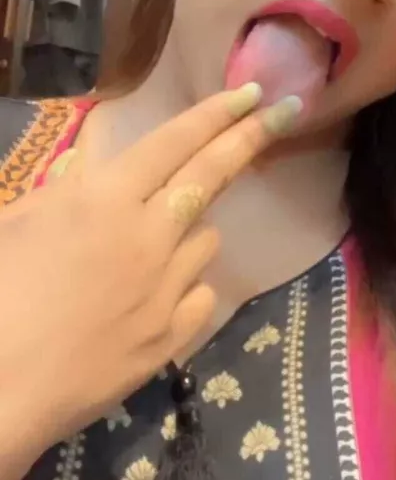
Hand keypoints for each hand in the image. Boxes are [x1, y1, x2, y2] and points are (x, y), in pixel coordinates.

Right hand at [0, 87, 300, 479]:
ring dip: (189, 233)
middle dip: (250, 137)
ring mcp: (169, 286)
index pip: (175, 142)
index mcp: (106, 198)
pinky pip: (201, 294)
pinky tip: (152, 300)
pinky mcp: (175, 334)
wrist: (3, 387)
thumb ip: (63, 189)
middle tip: (284, 112)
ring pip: (206, 240)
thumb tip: (90, 162)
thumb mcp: (15, 224)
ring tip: (147, 254)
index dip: (216, 113)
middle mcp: (149, 234)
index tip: (253, 93)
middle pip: (211, 176)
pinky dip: (185, 288)